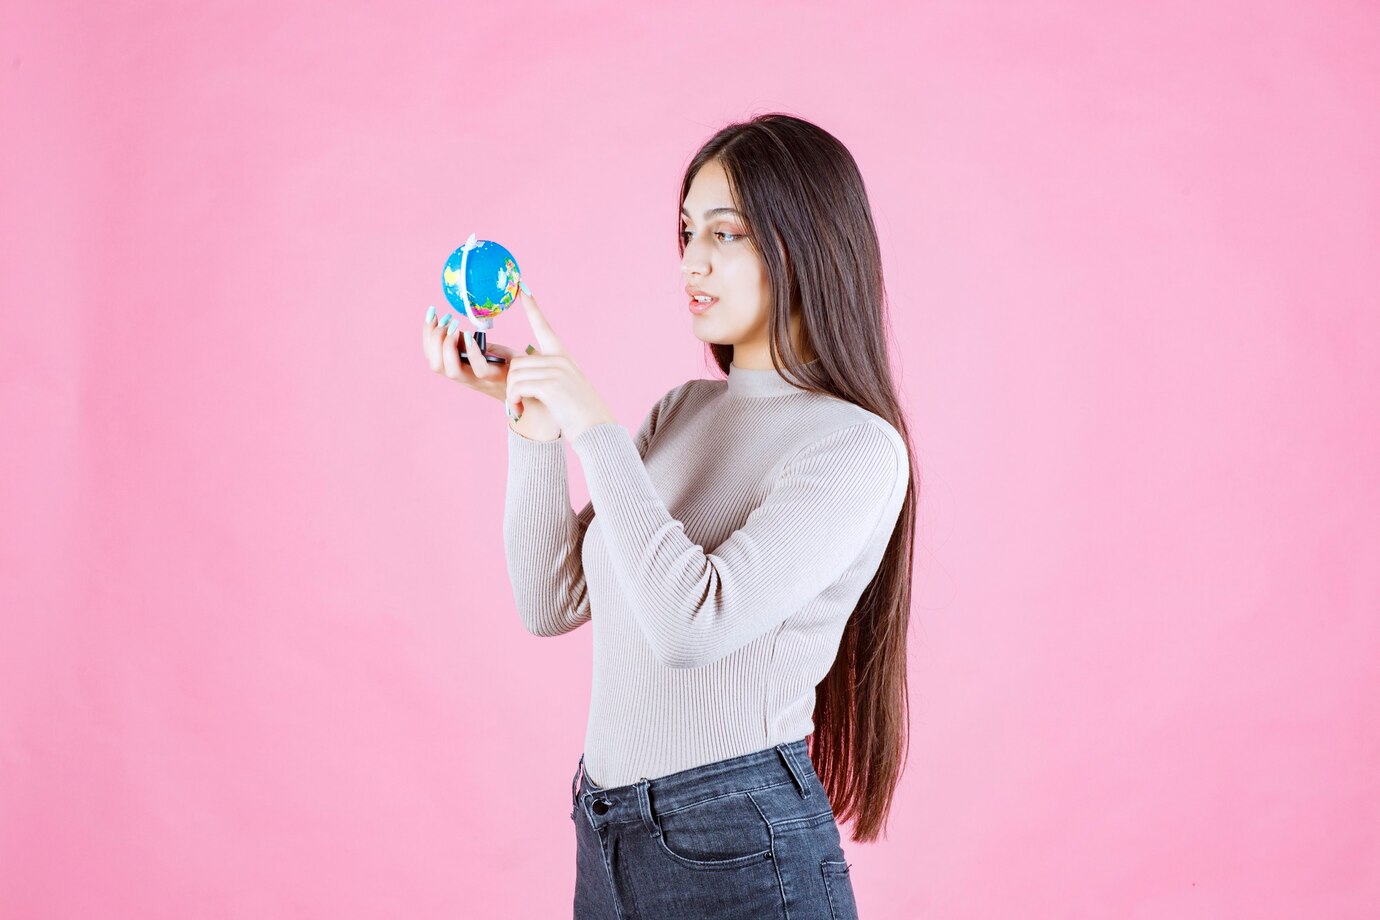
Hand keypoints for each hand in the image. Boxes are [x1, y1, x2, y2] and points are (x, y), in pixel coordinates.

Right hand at [422, 304, 545, 422]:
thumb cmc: (505, 364)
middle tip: (444, 320)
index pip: (432, 356)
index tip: (432, 315)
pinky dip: (470, 351)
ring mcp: (478, 379)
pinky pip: (477, 368)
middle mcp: (464, 376)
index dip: (427, 336)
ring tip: (454, 327)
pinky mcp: (495, 377)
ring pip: (450, 370)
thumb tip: (452, 325)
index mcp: (458, 368)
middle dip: (433, 340)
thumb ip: (467, 344)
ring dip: (446, 346)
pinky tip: (468, 335)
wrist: (528, 383)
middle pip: (436, 365)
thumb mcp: (481, 351)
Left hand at [503, 286, 616, 440]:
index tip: (523, 288)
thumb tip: (518, 373)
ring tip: (519, 407)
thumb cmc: (579, 415)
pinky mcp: (550, 385)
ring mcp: (556, 371)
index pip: (544, 326)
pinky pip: (517, 386)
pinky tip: (520, 409)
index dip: (532, 307)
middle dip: (511, 384)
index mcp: (563, 356)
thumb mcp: (563, 388)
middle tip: (516, 402)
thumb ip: (545, 375)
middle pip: (517, 362)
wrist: (597, 430)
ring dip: (511, 394)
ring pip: (515, 375)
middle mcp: (559, 359)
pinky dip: (514, 400)